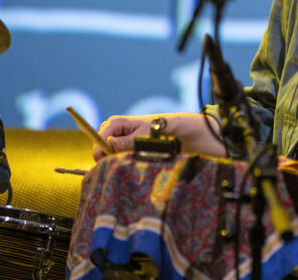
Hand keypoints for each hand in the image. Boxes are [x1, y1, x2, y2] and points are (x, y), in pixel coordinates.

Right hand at [94, 112, 226, 160]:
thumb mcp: (155, 131)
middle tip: (114, 166)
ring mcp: (133, 148)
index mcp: (126, 123)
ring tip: (127, 169)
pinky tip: (133, 175)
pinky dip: (128, 170)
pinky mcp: (141, 159)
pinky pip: (128, 166)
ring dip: (118, 165)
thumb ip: (134, 139)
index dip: (99, 144)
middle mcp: (126, 135)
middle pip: (105, 148)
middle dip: (106, 157)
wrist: (198, 136)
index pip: (104, 132)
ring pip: (115, 159)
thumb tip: (110, 145)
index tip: (102, 156)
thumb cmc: (178, 126)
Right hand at [94, 115, 152, 160]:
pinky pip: (111, 153)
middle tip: (122, 160)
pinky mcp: (116, 142)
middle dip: (108, 155)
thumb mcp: (142, 137)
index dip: (100, 151)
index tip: (107, 161)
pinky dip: (117, 157)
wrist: (163, 128)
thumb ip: (126, 141)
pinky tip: (127, 157)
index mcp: (115, 123)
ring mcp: (112, 135)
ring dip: (114, 157)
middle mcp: (110, 128)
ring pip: (105, 151)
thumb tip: (110, 143)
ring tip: (128, 157)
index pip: (99, 138)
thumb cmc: (154, 129)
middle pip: (100, 146)